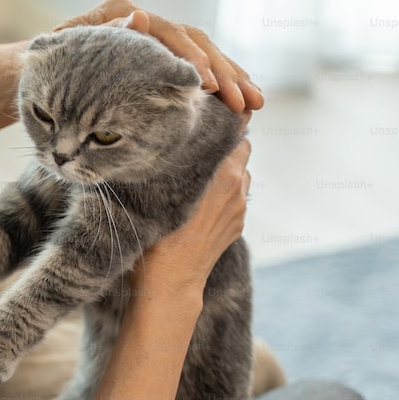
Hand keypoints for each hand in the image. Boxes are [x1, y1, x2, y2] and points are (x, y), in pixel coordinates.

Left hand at [57, 0, 263, 114]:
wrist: (28, 68)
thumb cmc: (40, 62)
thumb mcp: (59, 50)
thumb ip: (94, 35)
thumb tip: (137, 17)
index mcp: (119, 14)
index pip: (166, 32)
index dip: (190, 56)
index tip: (206, 83)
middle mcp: (142, 22)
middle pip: (193, 41)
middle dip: (221, 71)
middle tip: (239, 100)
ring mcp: (153, 40)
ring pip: (203, 54)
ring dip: (232, 78)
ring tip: (254, 105)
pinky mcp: (159, 60)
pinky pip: (198, 70)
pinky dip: (223, 85)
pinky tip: (245, 107)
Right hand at [133, 138, 250, 305]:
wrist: (171, 279)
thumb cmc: (157, 232)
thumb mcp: (163, 187)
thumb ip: (180, 160)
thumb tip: (181, 138)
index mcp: (223, 173)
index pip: (239, 132)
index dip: (225, 123)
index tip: (210, 119)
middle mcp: (238, 187)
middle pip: (241, 150)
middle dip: (223, 146)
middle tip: (197, 148)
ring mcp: (240, 209)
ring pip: (239, 175)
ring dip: (224, 171)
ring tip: (196, 178)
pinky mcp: (237, 226)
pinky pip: (235, 198)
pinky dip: (223, 195)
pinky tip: (198, 205)